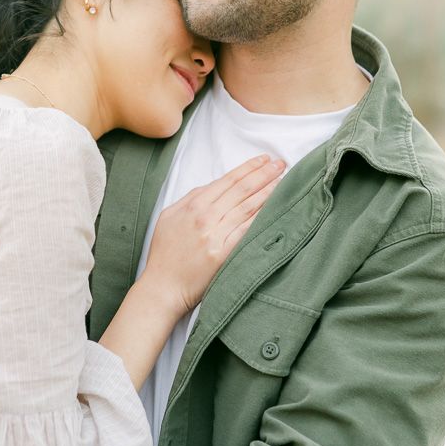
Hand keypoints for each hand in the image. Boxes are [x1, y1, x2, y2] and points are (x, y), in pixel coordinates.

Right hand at [143, 154, 284, 316]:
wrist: (162, 286)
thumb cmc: (164, 253)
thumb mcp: (170, 216)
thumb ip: (192, 198)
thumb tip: (215, 186)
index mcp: (193, 205)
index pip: (228, 180)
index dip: (249, 168)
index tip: (264, 160)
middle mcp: (205, 217)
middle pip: (241, 190)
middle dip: (264, 174)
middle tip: (281, 164)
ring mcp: (215, 235)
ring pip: (247, 207)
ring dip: (267, 192)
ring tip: (282, 182)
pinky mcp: (223, 254)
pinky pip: (246, 231)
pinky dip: (261, 217)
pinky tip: (274, 208)